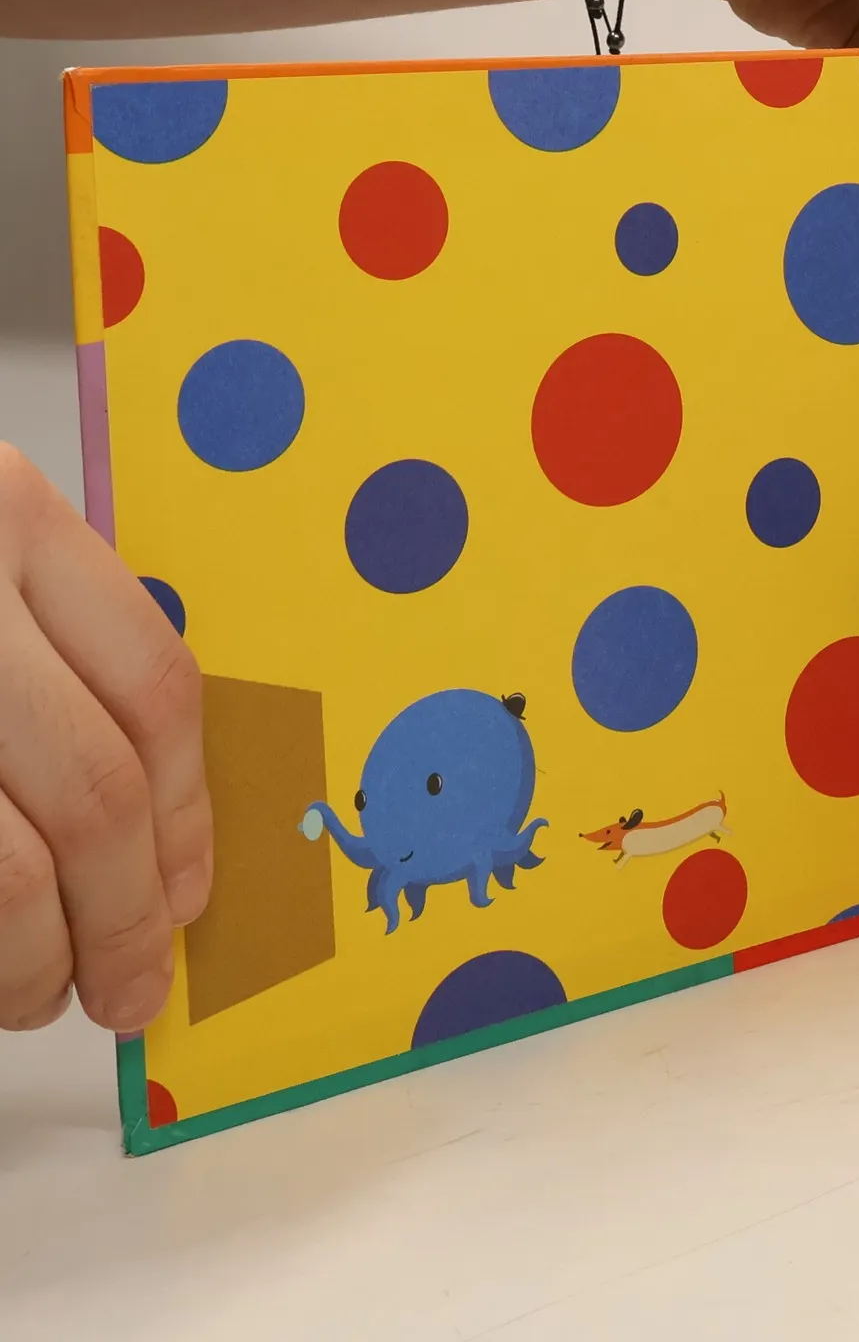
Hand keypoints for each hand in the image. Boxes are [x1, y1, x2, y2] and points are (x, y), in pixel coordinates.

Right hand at [0, 445, 210, 1031]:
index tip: (188, 892)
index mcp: (6, 516)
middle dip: (124, 916)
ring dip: (35, 959)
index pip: (152, 688)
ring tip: (38, 993)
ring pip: (6, 867)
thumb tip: (155, 835)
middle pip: (93, 790)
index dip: (188, 812)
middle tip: (129, 984)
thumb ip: (52, 664)